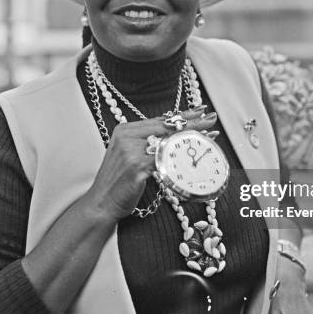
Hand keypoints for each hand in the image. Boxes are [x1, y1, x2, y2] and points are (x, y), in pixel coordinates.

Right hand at [89, 106, 217, 219]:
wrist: (101, 203)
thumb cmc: (119, 182)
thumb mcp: (130, 156)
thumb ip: (146, 143)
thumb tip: (172, 135)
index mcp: (125, 130)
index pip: (159, 119)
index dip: (181, 115)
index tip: (200, 110)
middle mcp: (127, 137)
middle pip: (166, 127)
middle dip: (192, 123)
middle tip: (211, 119)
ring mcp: (131, 151)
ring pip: (168, 141)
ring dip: (191, 139)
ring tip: (210, 135)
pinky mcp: (136, 167)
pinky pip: (164, 159)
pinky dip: (181, 158)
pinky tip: (194, 156)